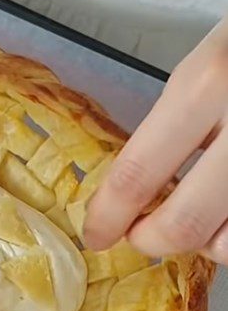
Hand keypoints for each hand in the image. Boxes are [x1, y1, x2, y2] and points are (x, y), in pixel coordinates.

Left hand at [85, 18, 227, 263]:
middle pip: (182, 224)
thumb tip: (134, 196)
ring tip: (197, 216)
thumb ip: (168, 130)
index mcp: (206, 86)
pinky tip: (226, 211)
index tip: (95, 234)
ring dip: (202, 241)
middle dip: (150, 239)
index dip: (107, 217)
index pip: (135, 175)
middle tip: (141, 235)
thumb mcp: (201, 69)